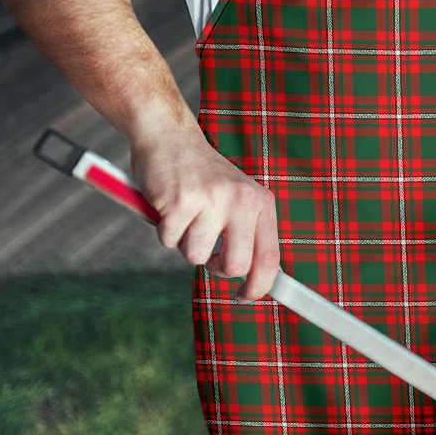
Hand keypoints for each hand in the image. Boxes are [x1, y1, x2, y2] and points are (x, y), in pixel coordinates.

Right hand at [130, 130, 279, 300]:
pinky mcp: (180, 202)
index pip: (270, 257)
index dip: (260, 286)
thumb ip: (248, 234)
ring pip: (196, 256)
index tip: (246, 297)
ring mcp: (212, 200)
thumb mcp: (238, 199)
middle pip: (236, 266)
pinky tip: (170, 207)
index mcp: (261, 202)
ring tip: (186, 215)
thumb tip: (255, 280)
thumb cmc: (202, 177)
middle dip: (216, 267)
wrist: (170, 137)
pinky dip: (164, 231)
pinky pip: (169, 241)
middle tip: (207, 250)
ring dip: (185, 243)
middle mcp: (242, 200)